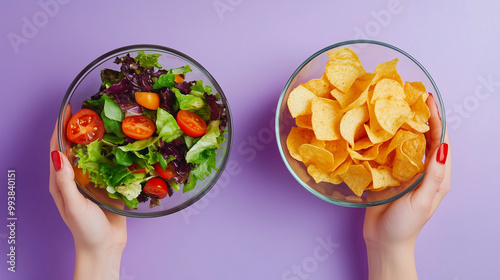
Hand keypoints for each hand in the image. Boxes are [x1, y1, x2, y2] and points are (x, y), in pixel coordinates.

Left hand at [49, 105, 126, 279]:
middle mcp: (75, 178)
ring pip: (93, 154)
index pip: (57, 149)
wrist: (105, 247)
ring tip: (107, 121)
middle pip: (75, 147)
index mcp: (61, 181)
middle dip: (80, 128)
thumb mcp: (74, 205)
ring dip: (98, 137)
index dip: (61, 128)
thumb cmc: (86, 230)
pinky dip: (114, 152)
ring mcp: (92, 181)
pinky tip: (123, 143)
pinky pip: (110, 164)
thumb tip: (57, 154)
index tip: (69, 110)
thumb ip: (66, 181)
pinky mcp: (108, 184)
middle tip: (91, 110)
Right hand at [363, 94, 450, 279]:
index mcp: (437, 176)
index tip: (428, 100)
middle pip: (426, 137)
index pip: (441, 141)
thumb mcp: (422, 200)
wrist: (383, 241)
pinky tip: (379, 127)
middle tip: (410, 96)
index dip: (437, 119)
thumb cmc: (405, 225)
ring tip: (395, 106)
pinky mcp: (390, 174)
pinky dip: (388, 137)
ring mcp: (406, 171)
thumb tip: (442, 146)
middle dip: (421, 116)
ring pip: (408, 142)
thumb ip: (432, 175)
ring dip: (404, 124)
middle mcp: (423, 170)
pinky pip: (391, 151)